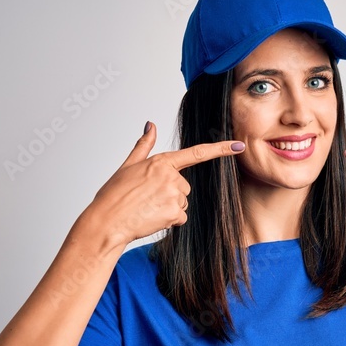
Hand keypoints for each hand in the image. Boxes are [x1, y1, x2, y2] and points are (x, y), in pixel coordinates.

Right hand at [87, 122, 244, 245]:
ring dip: (168, 208)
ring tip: (146, 208)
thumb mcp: (128, 166)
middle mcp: (170, 176)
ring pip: (182, 203)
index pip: (196, 153)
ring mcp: (173, 194)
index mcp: (161, 162)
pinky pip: (180, 218)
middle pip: (184, 187)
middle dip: (169, 194)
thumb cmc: (113, 195)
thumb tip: (150, 124)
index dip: (220, 149)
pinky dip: (169, 221)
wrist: (106, 221)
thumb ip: (144, 146)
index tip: (238, 147)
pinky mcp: (174, 212)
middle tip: (146, 199)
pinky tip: (151, 218)